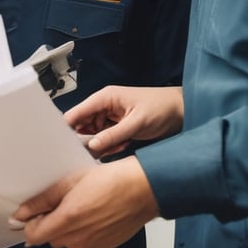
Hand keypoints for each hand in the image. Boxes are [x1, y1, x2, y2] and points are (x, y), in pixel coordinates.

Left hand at [10, 156, 158, 247]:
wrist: (141, 189)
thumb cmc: (109, 180)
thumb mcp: (69, 181)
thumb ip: (42, 200)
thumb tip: (21, 214)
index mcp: (67, 221)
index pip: (33, 236)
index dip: (30, 223)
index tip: (35, 211)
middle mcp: (78, 239)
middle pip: (50, 238)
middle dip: (50, 222)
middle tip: (63, 201)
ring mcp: (91, 246)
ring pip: (67, 242)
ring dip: (67, 228)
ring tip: (81, 205)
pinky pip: (83, 244)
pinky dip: (83, 233)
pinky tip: (93, 214)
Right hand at [66, 85, 183, 157]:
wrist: (183, 112)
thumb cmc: (162, 108)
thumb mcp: (136, 123)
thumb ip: (113, 135)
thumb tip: (92, 145)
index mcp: (105, 98)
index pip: (77, 112)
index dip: (68, 126)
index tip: (64, 144)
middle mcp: (105, 106)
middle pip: (83, 125)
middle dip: (89, 140)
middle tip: (98, 150)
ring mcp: (111, 117)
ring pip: (95, 135)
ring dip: (103, 144)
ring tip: (119, 145)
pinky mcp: (119, 128)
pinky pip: (106, 139)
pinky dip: (112, 146)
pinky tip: (124, 145)